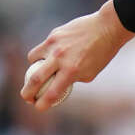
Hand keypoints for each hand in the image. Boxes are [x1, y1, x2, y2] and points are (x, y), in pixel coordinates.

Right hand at [20, 0, 134, 110]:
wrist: (108, 27)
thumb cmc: (102, 53)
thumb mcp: (91, 72)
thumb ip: (73, 79)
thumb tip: (59, 85)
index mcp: (72, 71)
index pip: (51, 93)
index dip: (42, 104)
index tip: (39, 107)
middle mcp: (60, 58)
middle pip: (34, 80)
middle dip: (27, 93)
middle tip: (27, 97)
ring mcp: (55, 45)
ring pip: (32, 60)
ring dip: (32, 68)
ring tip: (39, 70)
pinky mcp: (54, 35)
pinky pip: (42, 47)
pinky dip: (43, 53)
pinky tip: (50, 54)